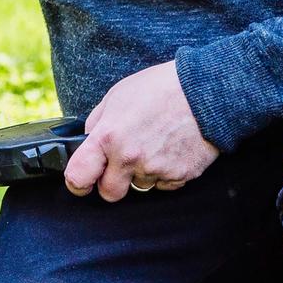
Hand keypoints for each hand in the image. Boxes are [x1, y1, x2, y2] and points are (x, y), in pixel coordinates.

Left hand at [63, 60, 219, 201]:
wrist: (205, 90)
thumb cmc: (160, 88)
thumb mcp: (116, 96)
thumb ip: (97, 123)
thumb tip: (87, 144)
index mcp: (108, 136)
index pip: (78, 177)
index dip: (77, 183)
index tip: (81, 182)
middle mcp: (130, 157)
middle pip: (110, 193)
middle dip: (112, 182)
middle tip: (122, 162)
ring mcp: (156, 169)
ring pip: (140, 187)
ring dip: (142, 173)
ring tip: (155, 143)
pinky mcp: (180, 175)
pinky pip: (165, 184)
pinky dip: (165, 172)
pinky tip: (171, 148)